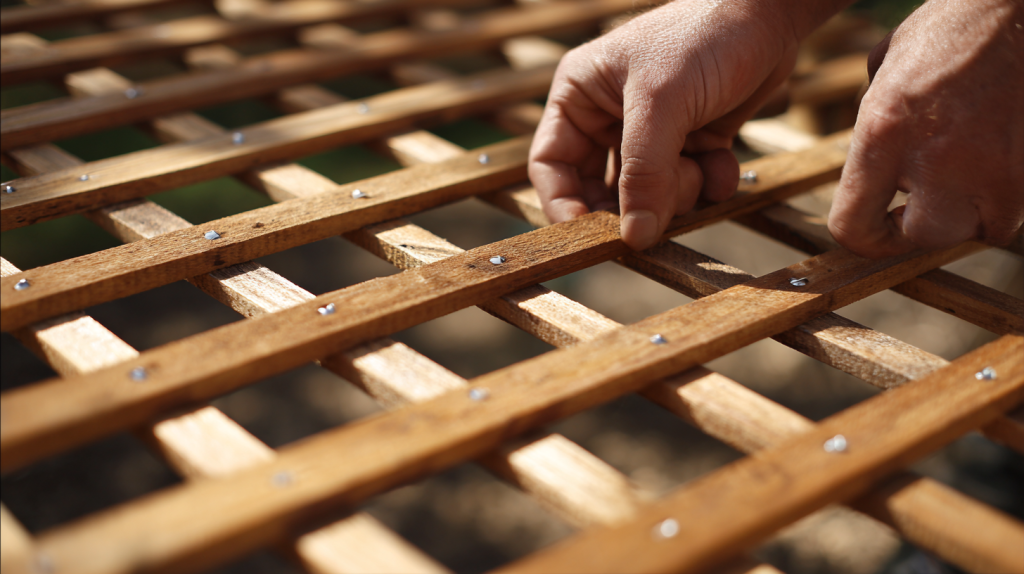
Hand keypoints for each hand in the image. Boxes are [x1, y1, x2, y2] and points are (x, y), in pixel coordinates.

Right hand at [529, 0, 837, 249]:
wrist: (771, 14)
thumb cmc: (705, 38)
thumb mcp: (663, 104)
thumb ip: (643, 174)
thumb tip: (632, 237)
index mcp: (580, 96)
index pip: (550, 164)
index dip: (563, 204)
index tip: (588, 236)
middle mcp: (608, 117)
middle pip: (600, 190)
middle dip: (634, 202)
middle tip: (657, 212)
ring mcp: (650, 134)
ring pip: (647, 196)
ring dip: (678, 191)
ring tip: (701, 162)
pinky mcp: (689, 143)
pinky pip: (687, 187)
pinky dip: (708, 182)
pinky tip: (723, 161)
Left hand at [829, 0, 1023, 257]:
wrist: (1018, 5)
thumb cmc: (955, 26)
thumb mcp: (888, 67)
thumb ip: (873, 120)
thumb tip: (873, 159)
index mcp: (884, 132)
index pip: (853, 225)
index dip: (863, 236)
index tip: (876, 226)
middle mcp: (935, 158)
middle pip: (923, 236)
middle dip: (923, 221)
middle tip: (925, 195)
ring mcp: (994, 167)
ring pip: (978, 229)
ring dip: (969, 211)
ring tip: (966, 170)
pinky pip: (1014, 212)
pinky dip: (1004, 198)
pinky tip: (995, 159)